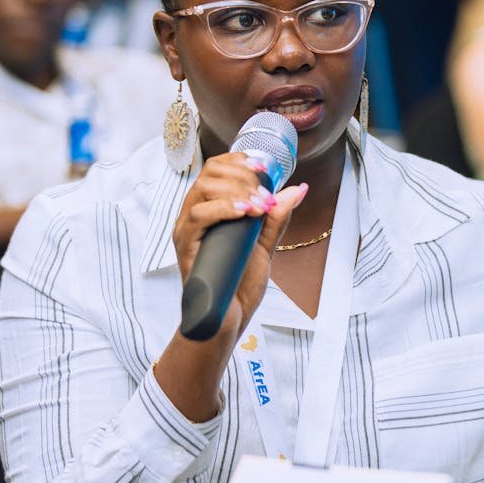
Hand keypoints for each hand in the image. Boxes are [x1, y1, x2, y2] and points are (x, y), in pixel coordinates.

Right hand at [157, 152, 306, 422]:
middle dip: (242, 174)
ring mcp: (187, 232)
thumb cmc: (237, 285)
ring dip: (236, 190)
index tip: (263, 167)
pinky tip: (245, 211)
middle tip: (265, 191)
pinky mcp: (186, 249)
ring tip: (259, 203)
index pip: (215, 170)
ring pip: (202, 190)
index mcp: (209, 211)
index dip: (238, 160)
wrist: (226, 322)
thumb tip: (297, 189)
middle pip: (209, 174)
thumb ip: (275, 218)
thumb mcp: (263, 247)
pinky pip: (197, 217)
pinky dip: (223, 208)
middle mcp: (193, 217)